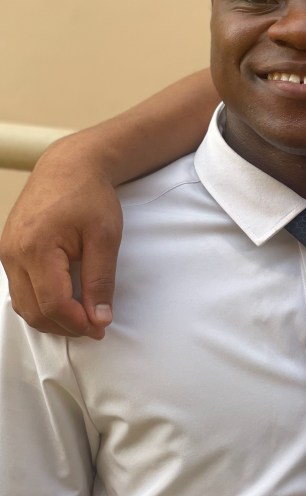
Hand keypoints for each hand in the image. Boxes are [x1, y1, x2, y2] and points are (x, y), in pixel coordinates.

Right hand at [0, 139, 121, 338]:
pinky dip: (40, 302)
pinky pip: (20, 289)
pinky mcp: (9, 251)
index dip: (77, 323)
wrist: (68, 167)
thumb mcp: (105, 237)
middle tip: (95, 328)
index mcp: (37, 249)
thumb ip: (101, 280)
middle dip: (65, 326)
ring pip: (23, 303)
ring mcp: (7, 253)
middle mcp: (13, 254)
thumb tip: (100, 318)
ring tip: (82, 319)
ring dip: (51, 318)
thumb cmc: (90, 197)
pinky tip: (64, 303)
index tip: (101, 329)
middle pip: (34, 309)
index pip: (52, 303)